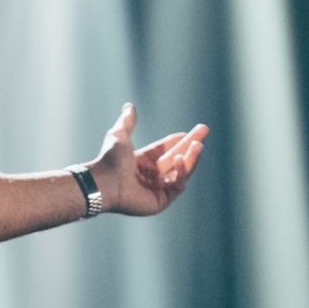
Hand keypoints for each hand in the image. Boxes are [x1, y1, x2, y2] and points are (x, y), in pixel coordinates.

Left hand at [89, 103, 208, 216]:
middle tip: (204, 131)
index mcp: (141, 162)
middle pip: (176, 159)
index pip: (164, 150)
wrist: (104, 182)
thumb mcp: (119, 135)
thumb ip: (127, 122)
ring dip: (191, 158)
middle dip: (191, 146)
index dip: (176, 141)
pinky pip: (177, 186)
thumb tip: (129, 106)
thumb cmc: (109, 159)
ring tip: (198, 145)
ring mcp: (156, 189)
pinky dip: (181, 173)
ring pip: (180, 172)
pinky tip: (180, 160)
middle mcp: (150, 176)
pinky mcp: (160, 201)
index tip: (188, 132)